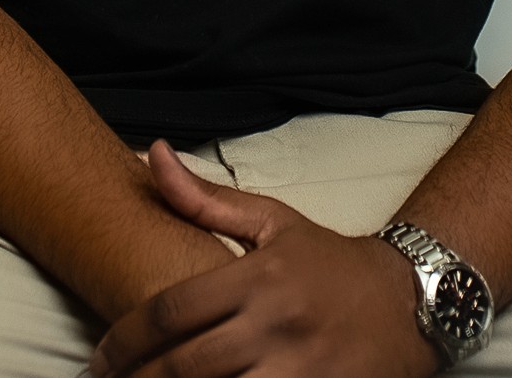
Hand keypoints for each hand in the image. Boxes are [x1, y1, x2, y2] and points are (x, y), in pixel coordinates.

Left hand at [86, 140, 439, 376]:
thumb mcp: (273, 221)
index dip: (126, 340)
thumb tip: (150, 154)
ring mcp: (301, 371)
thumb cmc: (329, 262)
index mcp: (258, 277)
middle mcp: (276, 326)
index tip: (101, 358)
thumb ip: (205, 198)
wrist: (410, 301)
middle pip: (187, 366)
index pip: (173, 311)